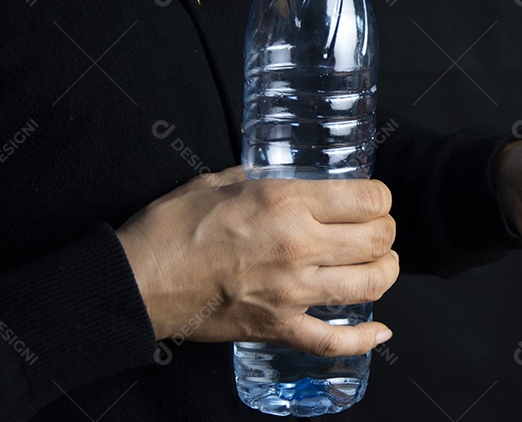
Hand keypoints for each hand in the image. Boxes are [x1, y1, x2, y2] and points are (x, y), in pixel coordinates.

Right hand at [115, 166, 398, 355]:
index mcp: (285, 202)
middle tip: (377, 229)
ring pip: (370, 285)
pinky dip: (364, 339)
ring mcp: (291, 292)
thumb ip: (263, 180)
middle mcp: (298, 246)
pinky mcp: (277, 327)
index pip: (368, 199)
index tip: (373, 199)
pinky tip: (379, 332)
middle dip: (386, 232)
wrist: (135, 281)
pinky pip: (334, 342)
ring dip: (385, 272)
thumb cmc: (170, 228)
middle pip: (377, 239)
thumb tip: (286, 179)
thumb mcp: (221, 181)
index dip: (379, 197)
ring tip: (380, 265)